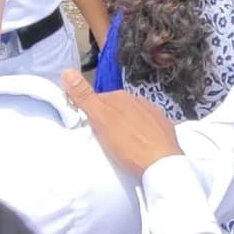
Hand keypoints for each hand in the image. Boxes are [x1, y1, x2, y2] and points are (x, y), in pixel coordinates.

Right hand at [62, 70, 183, 175]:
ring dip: (125, 124)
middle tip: (103, 138)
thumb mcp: (100, 120)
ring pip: (133, 115)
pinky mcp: (165, 126)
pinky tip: (139, 144)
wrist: (162, 163)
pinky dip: (142, 131)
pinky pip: (148, 125)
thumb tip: (67, 71)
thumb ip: (84, 96)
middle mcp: (139, 99)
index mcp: (121, 96)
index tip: (88, 128)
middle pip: (117, 107)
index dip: (91, 112)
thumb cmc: (128, 143)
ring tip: (121, 144)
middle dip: (109, 118)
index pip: (100, 99)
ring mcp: (154, 112)